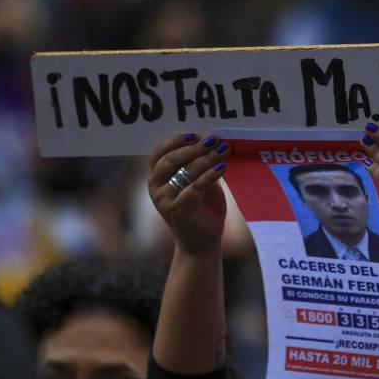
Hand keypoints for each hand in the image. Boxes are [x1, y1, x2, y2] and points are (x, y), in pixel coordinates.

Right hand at [147, 133, 229, 253]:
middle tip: (214, 140)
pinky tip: (222, 167)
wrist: (202, 243)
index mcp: (156, 178)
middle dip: (194, 148)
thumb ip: (198, 165)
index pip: (158, 153)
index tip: (194, 135)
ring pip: (185, 171)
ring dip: (206, 158)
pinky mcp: (179, 210)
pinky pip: (195, 187)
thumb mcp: (198, 183)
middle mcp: (155, 188)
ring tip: (223, 149)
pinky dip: (210, 175)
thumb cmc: (201, 210)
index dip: (175, 141)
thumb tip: (212, 142)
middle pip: (171, 159)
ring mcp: (165, 200)